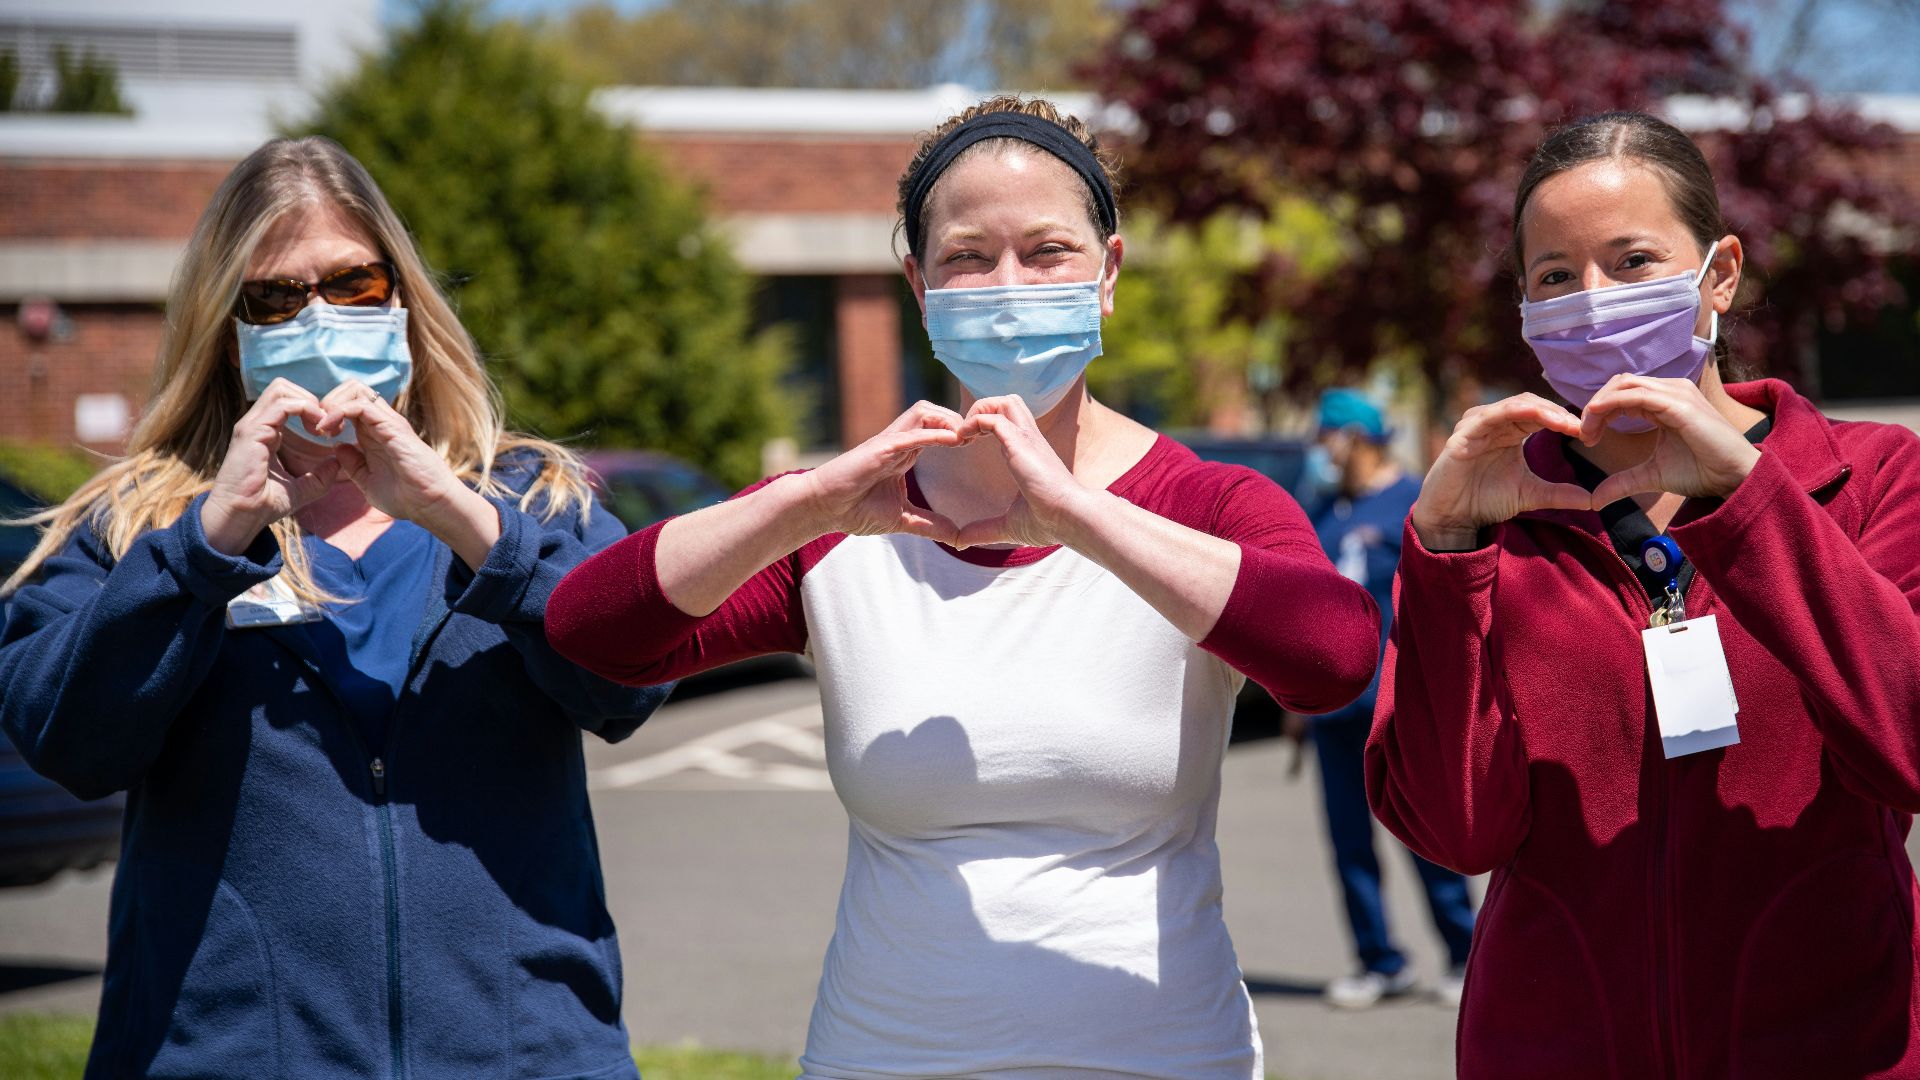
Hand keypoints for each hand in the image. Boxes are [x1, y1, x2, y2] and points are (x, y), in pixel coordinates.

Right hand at [201, 379, 340, 554]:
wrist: (240, 517)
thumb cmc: (264, 505)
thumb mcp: (300, 489)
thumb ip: (319, 477)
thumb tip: (336, 464)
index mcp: (265, 432)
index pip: (287, 400)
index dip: (312, 408)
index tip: (330, 430)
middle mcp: (256, 423)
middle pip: (283, 387)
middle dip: (311, 399)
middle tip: (328, 425)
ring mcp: (252, 424)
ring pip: (281, 388)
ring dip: (309, 402)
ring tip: (323, 427)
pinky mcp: (252, 431)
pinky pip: (282, 404)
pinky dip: (305, 410)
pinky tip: (317, 430)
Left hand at [315, 380, 467, 523]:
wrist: (430, 505)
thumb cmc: (406, 497)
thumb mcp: (367, 481)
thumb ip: (353, 463)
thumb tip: (337, 446)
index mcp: (375, 433)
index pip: (350, 403)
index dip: (329, 412)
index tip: (319, 434)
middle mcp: (382, 423)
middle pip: (352, 389)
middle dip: (328, 401)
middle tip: (319, 426)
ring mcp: (388, 422)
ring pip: (356, 390)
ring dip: (332, 403)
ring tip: (323, 427)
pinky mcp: (392, 426)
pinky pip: (361, 405)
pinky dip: (339, 411)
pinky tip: (330, 430)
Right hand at [800, 401, 967, 541]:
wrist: (823, 509)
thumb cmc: (855, 509)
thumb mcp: (902, 519)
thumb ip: (929, 524)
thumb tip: (956, 537)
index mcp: (905, 453)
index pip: (938, 429)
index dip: (960, 431)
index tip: (981, 444)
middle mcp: (899, 443)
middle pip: (935, 412)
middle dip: (959, 419)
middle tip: (980, 435)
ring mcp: (889, 443)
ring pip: (923, 412)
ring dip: (948, 420)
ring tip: (967, 436)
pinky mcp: (879, 450)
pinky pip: (909, 434)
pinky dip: (931, 434)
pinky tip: (952, 440)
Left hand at [951, 395, 1090, 549]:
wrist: (1071, 519)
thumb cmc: (1049, 522)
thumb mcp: (1009, 526)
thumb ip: (984, 530)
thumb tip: (960, 543)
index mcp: (1028, 453)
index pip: (1008, 420)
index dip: (984, 424)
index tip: (966, 444)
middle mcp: (1029, 440)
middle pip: (1007, 401)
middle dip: (982, 409)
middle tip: (965, 436)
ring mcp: (1026, 439)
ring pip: (1003, 401)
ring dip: (979, 411)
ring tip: (964, 435)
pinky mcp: (1020, 443)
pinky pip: (993, 418)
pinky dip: (974, 423)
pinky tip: (963, 441)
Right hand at [1413, 393, 1592, 550]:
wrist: (1454, 518)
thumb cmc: (1485, 501)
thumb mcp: (1530, 494)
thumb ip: (1559, 493)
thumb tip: (1592, 499)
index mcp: (1509, 431)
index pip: (1540, 413)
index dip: (1565, 419)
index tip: (1589, 433)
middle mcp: (1493, 422)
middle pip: (1531, 403)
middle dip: (1558, 413)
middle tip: (1581, 427)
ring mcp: (1476, 426)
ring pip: (1513, 405)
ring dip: (1542, 410)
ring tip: (1565, 424)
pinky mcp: (1463, 435)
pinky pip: (1490, 415)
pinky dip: (1513, 412)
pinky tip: (1535, 415)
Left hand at [1579, 375, 1761, 504]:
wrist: (1733, 477)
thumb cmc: (1700, 471)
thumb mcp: (1651, 475)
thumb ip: (1622, 482)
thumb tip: (1594, 501)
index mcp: (1663, 402)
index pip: (1621, 393)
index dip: (1598, 411)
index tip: (1587, 438)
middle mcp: (1669, 391)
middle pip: (1619, 383)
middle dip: (1595, 406)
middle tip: (1585, 434)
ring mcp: (1676, 394)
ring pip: (1625, 384)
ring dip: (1599, 405)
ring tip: (1589, 431)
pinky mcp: (1679, 404)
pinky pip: (1637, 395)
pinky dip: (1611, 403)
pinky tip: (1597, 417)